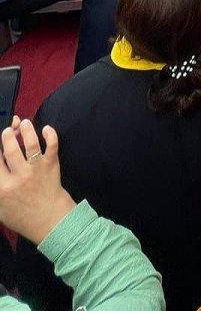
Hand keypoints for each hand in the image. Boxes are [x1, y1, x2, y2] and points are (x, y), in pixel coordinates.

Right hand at [0, 119, 74, 244]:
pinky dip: (50, 134)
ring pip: (30, 144)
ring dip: (26, 130)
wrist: (49, 221)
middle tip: (7, 130)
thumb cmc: (23, 216)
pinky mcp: (51, 165)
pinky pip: (52, 146)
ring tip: (23, 122)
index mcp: (2, 189)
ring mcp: (36, 170)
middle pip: (9, 149)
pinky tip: (46, 129)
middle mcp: (18, 177)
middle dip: (6, 136)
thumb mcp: (0, 209)